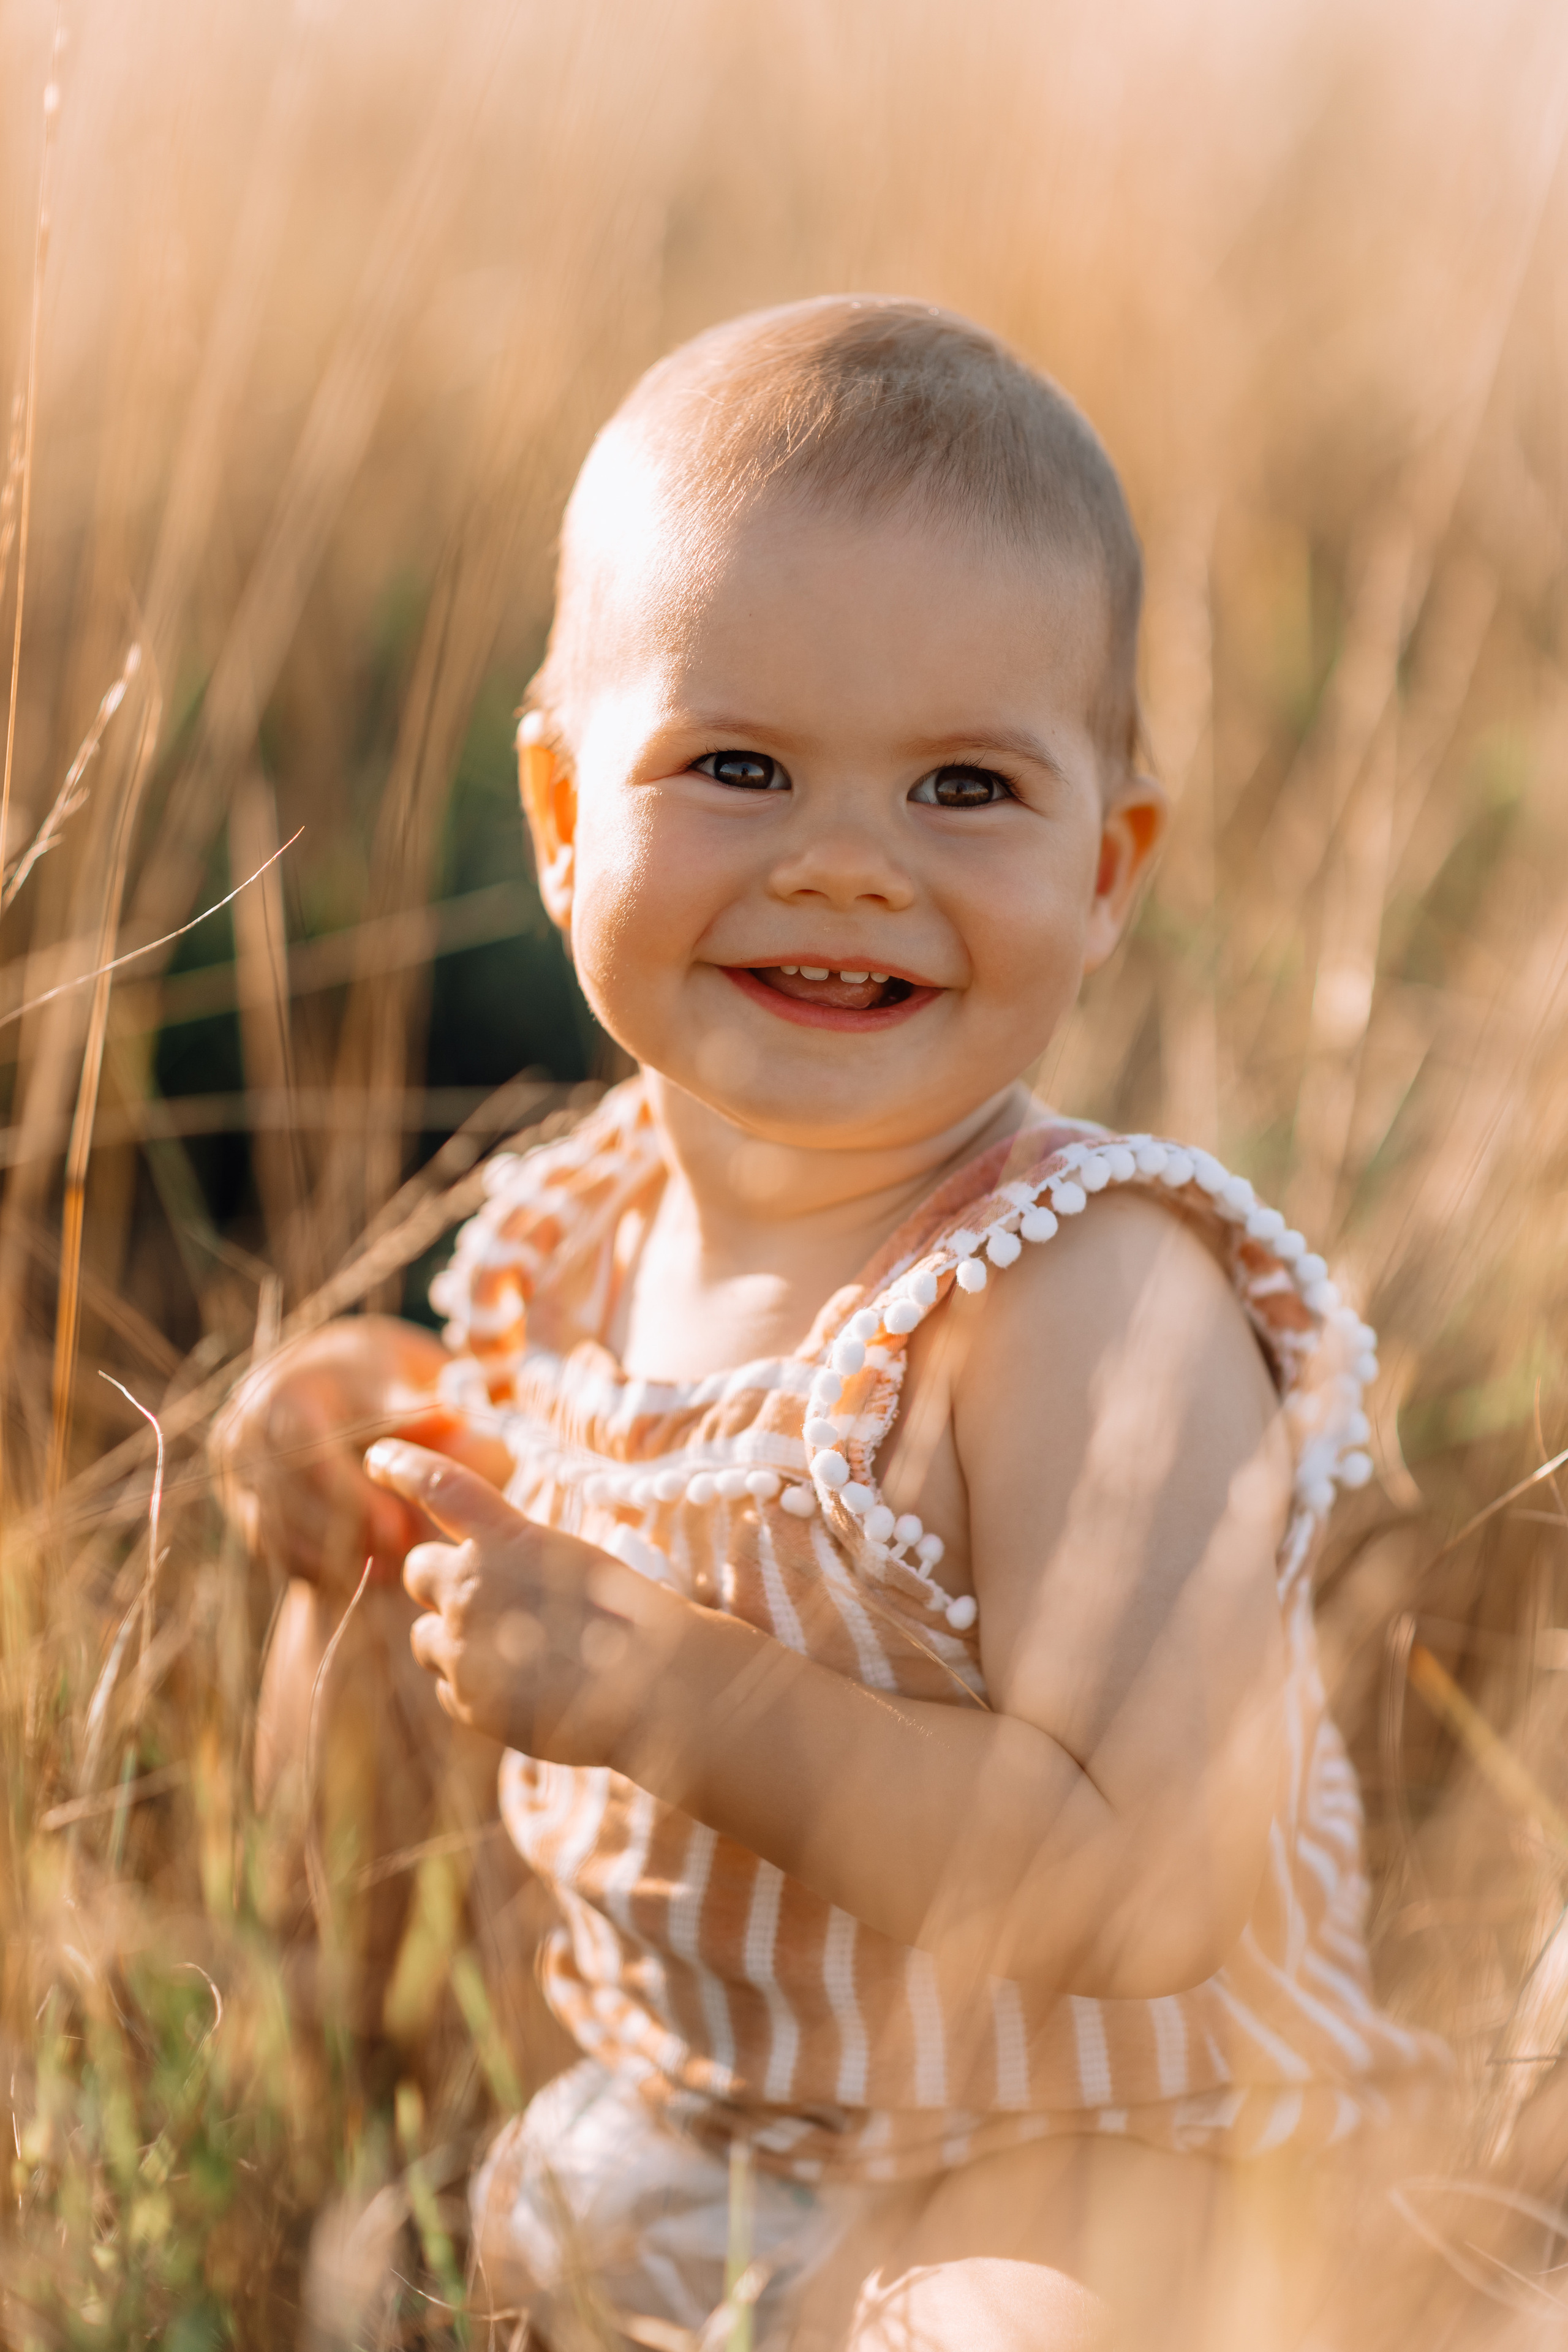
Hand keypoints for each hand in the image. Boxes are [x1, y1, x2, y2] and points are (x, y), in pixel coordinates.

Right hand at [212, 1317, 505, 1589]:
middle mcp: (245, 1434)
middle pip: (285, 1500)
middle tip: (395, 1561)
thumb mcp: (400, 1379)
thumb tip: (451, 1417)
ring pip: (273, 1531)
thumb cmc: (380, 1378)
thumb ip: (419, 1406)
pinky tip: (358, 1579)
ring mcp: (236, 1473)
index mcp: (282, 1393)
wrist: (335, 1381)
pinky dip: (312, 1568)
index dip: (351, 1496)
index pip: (307, 1453)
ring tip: (385, 1574)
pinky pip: (270, 1548)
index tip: (397, 1529)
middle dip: (342, 1536)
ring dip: (328, 1559)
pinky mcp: (242, 1505)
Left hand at [364, 1441, 676, 1762]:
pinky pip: (446, 1687)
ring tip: (510, 1652)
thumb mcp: (578, 1563)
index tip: (378, 1458)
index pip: (439, 1487)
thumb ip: (521, 1563)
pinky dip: (471, 1686)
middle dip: (441, 1579)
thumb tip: (496, 1581)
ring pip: (424, 1635)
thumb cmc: (636, 1618)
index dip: (403, 1468)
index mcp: (507, 1539)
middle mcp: (472, 1587)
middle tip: (484, 1597)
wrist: (655, 1691)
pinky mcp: (468, 1702)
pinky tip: (520, 1690)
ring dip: (452, 1637)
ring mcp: (464, 1648)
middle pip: (418, 1569)